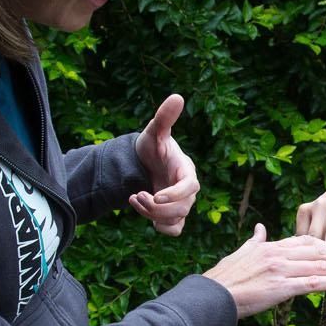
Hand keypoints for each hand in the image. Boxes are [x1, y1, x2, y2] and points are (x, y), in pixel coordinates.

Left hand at [132, 93, 198, 236]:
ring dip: (152, 215)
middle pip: (182, 208)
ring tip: (134, 199)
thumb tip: (177, 96)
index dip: (175, 194)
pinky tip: (143, 210)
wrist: (146, 162)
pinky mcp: (173, 214)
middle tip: (136, 196)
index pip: (190, 187)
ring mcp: (182, 204)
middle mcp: (188, 190)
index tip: (155, 194)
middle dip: (156, 207)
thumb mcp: (155, 131)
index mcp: (186, 170)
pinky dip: (160, 227)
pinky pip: (174, 230)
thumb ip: (165, 117)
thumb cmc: (153, 146)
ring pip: (175, 219)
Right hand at [203, 223, 325, 317]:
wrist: (212, 295)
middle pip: (320, 251)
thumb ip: (255, 240)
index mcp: (271, 246)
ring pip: (320, 266)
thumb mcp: (241, 253)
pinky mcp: (281, 287)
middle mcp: (279, 254)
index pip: (307, 241)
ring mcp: (281, 269)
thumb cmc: (224, 279)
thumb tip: (260, 229)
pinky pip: (313, 283)